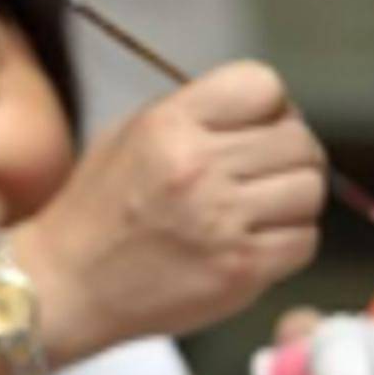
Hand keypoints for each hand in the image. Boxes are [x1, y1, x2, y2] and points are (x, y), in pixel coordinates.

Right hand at [25, 61, 324, 347]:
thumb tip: (268, 114)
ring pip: (310, 190)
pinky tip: (254, 246)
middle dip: (289, 158)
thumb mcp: (127, 137)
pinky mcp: (238, 270)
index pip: (265, 86)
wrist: (63, 288)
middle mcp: (198, 168)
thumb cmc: (94, 214)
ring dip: (293, 202)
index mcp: (169, 125)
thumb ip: (194, 115)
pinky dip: (289, 244)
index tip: (256, 133)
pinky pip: (304, 241)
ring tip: (258, 214)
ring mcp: (221, 222)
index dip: (271, 109)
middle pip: (299, 141)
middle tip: (263, 179)